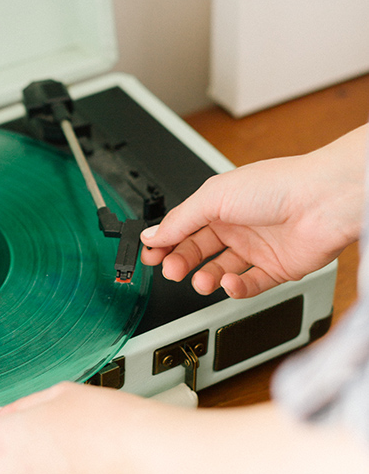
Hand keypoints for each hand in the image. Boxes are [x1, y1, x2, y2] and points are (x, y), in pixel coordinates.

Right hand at [140, 127, 365, 298]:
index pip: (184, 227)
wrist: (322, 202)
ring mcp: (258, 248)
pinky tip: (230, 282)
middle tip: (171, 270)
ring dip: (207, 278)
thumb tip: (153, 234)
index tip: (150, 255)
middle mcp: (239, 225)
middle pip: (199, 250)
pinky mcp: (277, 269)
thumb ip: (180, 220)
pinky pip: (249, 284)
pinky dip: (236, 288)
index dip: (166, 242)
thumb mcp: (213, 197)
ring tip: (201, 281)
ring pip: (222, 270)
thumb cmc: (276, 185)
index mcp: (221, 203)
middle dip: (181, 261)